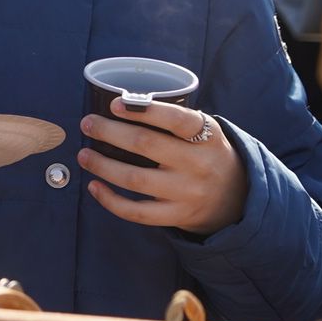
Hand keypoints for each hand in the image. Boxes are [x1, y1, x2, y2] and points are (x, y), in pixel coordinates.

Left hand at [79, 98, 247, 234]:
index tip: (114, 104)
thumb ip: (175, 120)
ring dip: (102, 165)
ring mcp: (188, 193)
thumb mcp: (206, 132)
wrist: (238, 199)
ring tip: (84, 155)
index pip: (177, 120)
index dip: (144, 111)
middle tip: (88, 124)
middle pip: (146, 144)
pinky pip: (138, 212)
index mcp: (207, 137)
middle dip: (109, 132)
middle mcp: (199, 164)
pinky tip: (94, 187)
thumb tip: (122, 104)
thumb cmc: (207, 154)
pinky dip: (111, 200)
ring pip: (136, 179)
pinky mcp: (177, 216)